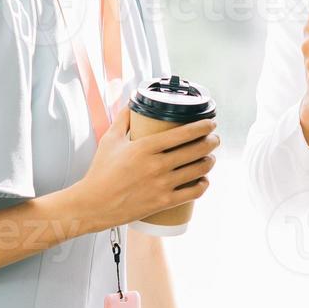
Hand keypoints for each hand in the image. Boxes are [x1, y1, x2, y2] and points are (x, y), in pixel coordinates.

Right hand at [72, 107, 218, 231]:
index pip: (183, 133)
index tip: (211, 123)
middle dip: (211, 142)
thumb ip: (123, 119)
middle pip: (196, 150)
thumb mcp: (110, 139)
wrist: (94, 204)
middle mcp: (156, 165)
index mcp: (145, 147)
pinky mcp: (163, 202)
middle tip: (214, 139)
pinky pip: (193, 193)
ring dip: (209, 162)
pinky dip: (203, 184)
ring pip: (198, 170)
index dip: (203, 127)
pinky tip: (203, 179)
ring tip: (210, 158)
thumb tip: (132, 103)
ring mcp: (162, 185)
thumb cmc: (101, 172)